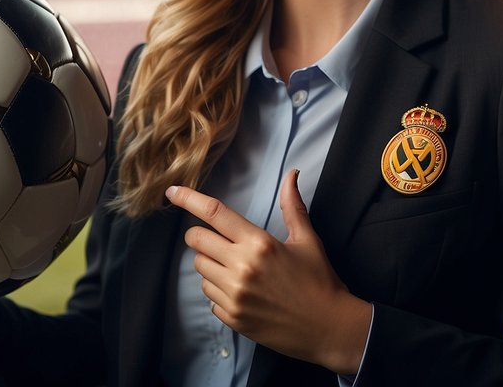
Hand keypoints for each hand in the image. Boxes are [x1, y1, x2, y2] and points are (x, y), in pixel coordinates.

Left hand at [165, 170, 370, 373]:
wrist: (330, 329)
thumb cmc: (320, 281)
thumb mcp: (308, 241)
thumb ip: (292, 206)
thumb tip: (291, 173)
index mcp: (259, 244)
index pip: (214, 213)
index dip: (188, 199)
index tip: (172, 192)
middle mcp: (242, 268)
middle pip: (196, 240)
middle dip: (200, 236)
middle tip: (218, 241)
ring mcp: (235, 296)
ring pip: (200, 269)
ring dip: (211, 265)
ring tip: (237, 270)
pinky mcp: (233, 318)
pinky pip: (208, 297)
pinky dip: (219, 292)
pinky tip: (242, 293)